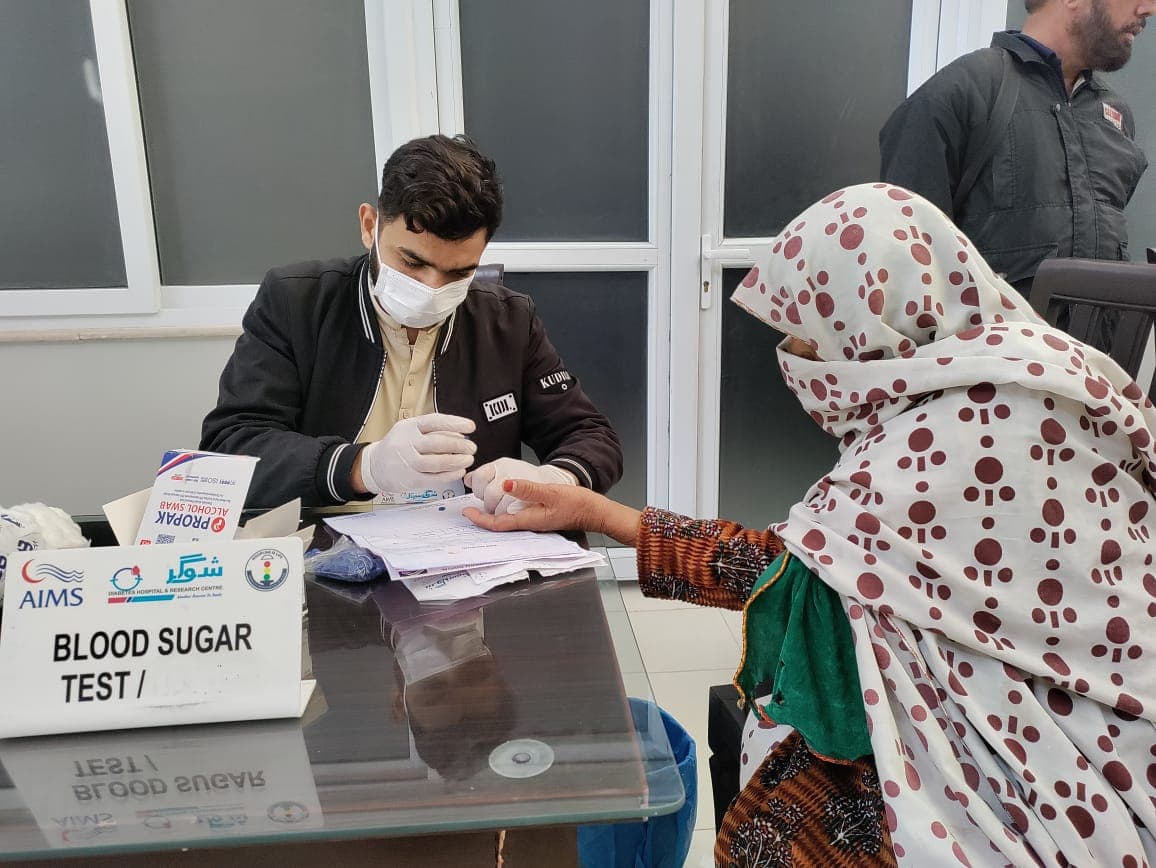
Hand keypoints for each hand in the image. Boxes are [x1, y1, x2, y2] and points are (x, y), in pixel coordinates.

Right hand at [358, 413, 476, 494]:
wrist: (374, 465)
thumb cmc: (397, 446)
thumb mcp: (409, 430)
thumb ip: (431, 431)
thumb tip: (460, 434)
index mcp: (409, 427)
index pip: (435, 422)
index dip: (455, 424)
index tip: (471, 427)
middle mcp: (407, 442)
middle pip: (438, 443)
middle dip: (460, 445)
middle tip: (472, 447)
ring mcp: (407, 461)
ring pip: (438, 462)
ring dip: (457, 461)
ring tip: (468, 459)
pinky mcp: (410, 479)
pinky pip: (434, 477)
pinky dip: (450, 475)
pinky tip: (458, 471)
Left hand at [465, 458, 575, 514]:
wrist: (593, 511)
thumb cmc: (576, 503)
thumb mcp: (551, 492)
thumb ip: (528, 489)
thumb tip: (506, 485)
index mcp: (529, 520)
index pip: (498, 524)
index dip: (480, 520)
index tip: (467, 513)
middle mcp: (529, 524)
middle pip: (499, 525)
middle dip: (482, 519)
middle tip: (468, 509)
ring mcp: (534, 522)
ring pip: (507, 521)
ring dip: (492, 515)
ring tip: (479, 506)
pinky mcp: (539, 517)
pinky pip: (516, 517)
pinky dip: (505, 511)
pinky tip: (502, 503)